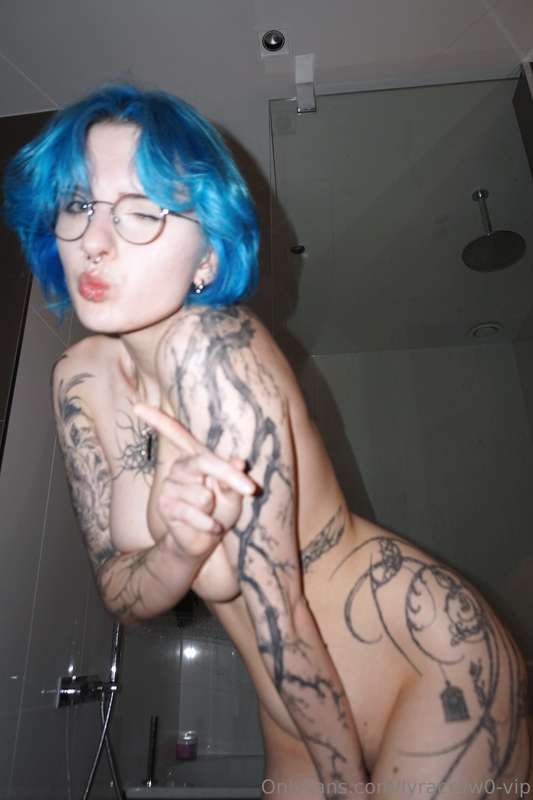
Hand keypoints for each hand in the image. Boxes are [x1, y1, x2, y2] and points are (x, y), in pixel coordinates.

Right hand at [133, 403, 254, 560]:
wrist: (203, 542)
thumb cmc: (221, 511)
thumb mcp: (234, 496)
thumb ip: (234, 481)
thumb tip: (238, 461)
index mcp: (195, 458)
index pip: (175, 434)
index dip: (158, 420)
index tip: (137, 407)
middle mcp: (179, 468)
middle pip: (203, 462)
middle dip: (229, 477)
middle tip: (249, 489)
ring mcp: (169, 486)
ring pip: (202, 494)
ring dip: (213, 509)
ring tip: (208, 514)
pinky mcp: (165, 506)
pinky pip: (194, 513)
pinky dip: (208, 523)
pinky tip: (208, 526)